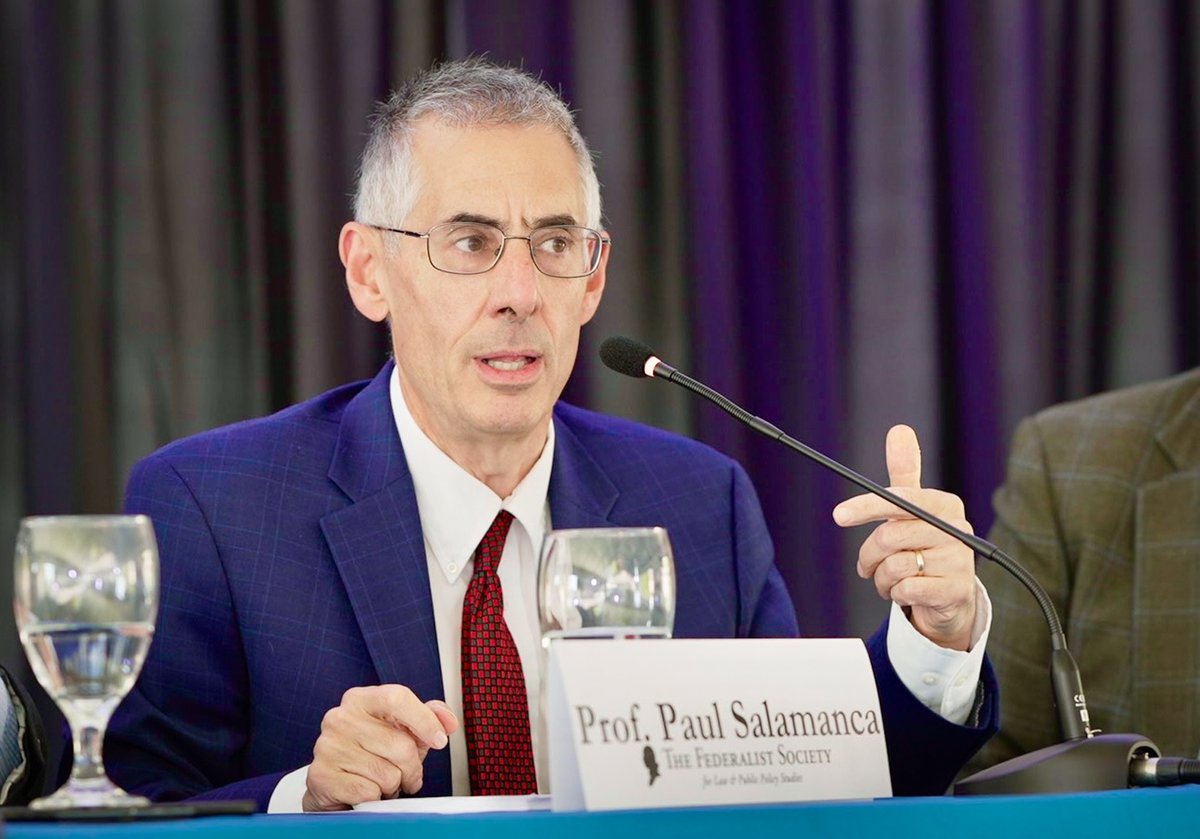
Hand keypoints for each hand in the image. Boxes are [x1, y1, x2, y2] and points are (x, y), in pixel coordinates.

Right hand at [302, 685, 457, 810]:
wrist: (335, 781)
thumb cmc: (372, 751)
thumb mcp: (403, 729)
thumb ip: (428, 717)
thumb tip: (448, 721)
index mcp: (360, 699)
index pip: (397, 698)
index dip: (424, 720)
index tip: (439, 740)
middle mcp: (340, 718)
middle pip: (400, 744)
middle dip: (412, 767)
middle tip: (406, 773)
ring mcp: (327, 746)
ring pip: (387, 773)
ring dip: (393, 784)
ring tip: (381, 780)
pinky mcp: (321, 775)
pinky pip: (368, 792)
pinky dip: (375, 798)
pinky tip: (366, 790)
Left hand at [832, 425, 976, 650]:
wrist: (949, 596)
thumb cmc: (924, 545)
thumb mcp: (913, 508)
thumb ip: (905, 471)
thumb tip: (899, 429)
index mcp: (945, 505)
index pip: (900, 501)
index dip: (867, 507)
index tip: (838, 515)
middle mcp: (957, 530)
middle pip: (890, 537)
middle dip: (869, 555)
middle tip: (866, 565)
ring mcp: (960, 561)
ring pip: (895, 567)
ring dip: (882, 579)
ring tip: (890, 580)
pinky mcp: (958, 591)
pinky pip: (907, 591)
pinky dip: (897, 594)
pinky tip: (906, 593)